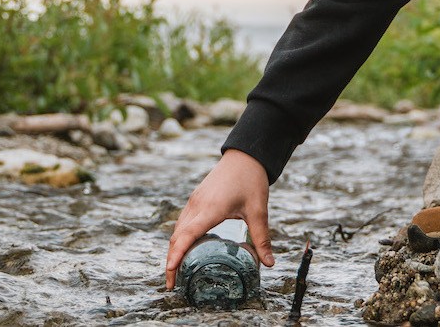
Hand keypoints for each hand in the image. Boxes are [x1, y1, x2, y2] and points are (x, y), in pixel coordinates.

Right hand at [165, 149, 274, 288]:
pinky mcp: (196, 198)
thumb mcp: (258, 210)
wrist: (246, 154)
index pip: (188, 235)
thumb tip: (269, 263)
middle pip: (177, 236)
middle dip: (171, 260)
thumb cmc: (251, 179)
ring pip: (177, 229)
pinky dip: (179, 237)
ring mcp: (195, 201)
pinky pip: (182, 221)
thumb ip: (261, 238)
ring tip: (175, 270)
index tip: (170, 272)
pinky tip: (185, 247)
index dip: (177, 255)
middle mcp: (198, 205)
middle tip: (172, 284)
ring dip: (174, 249)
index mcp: (211, 209)